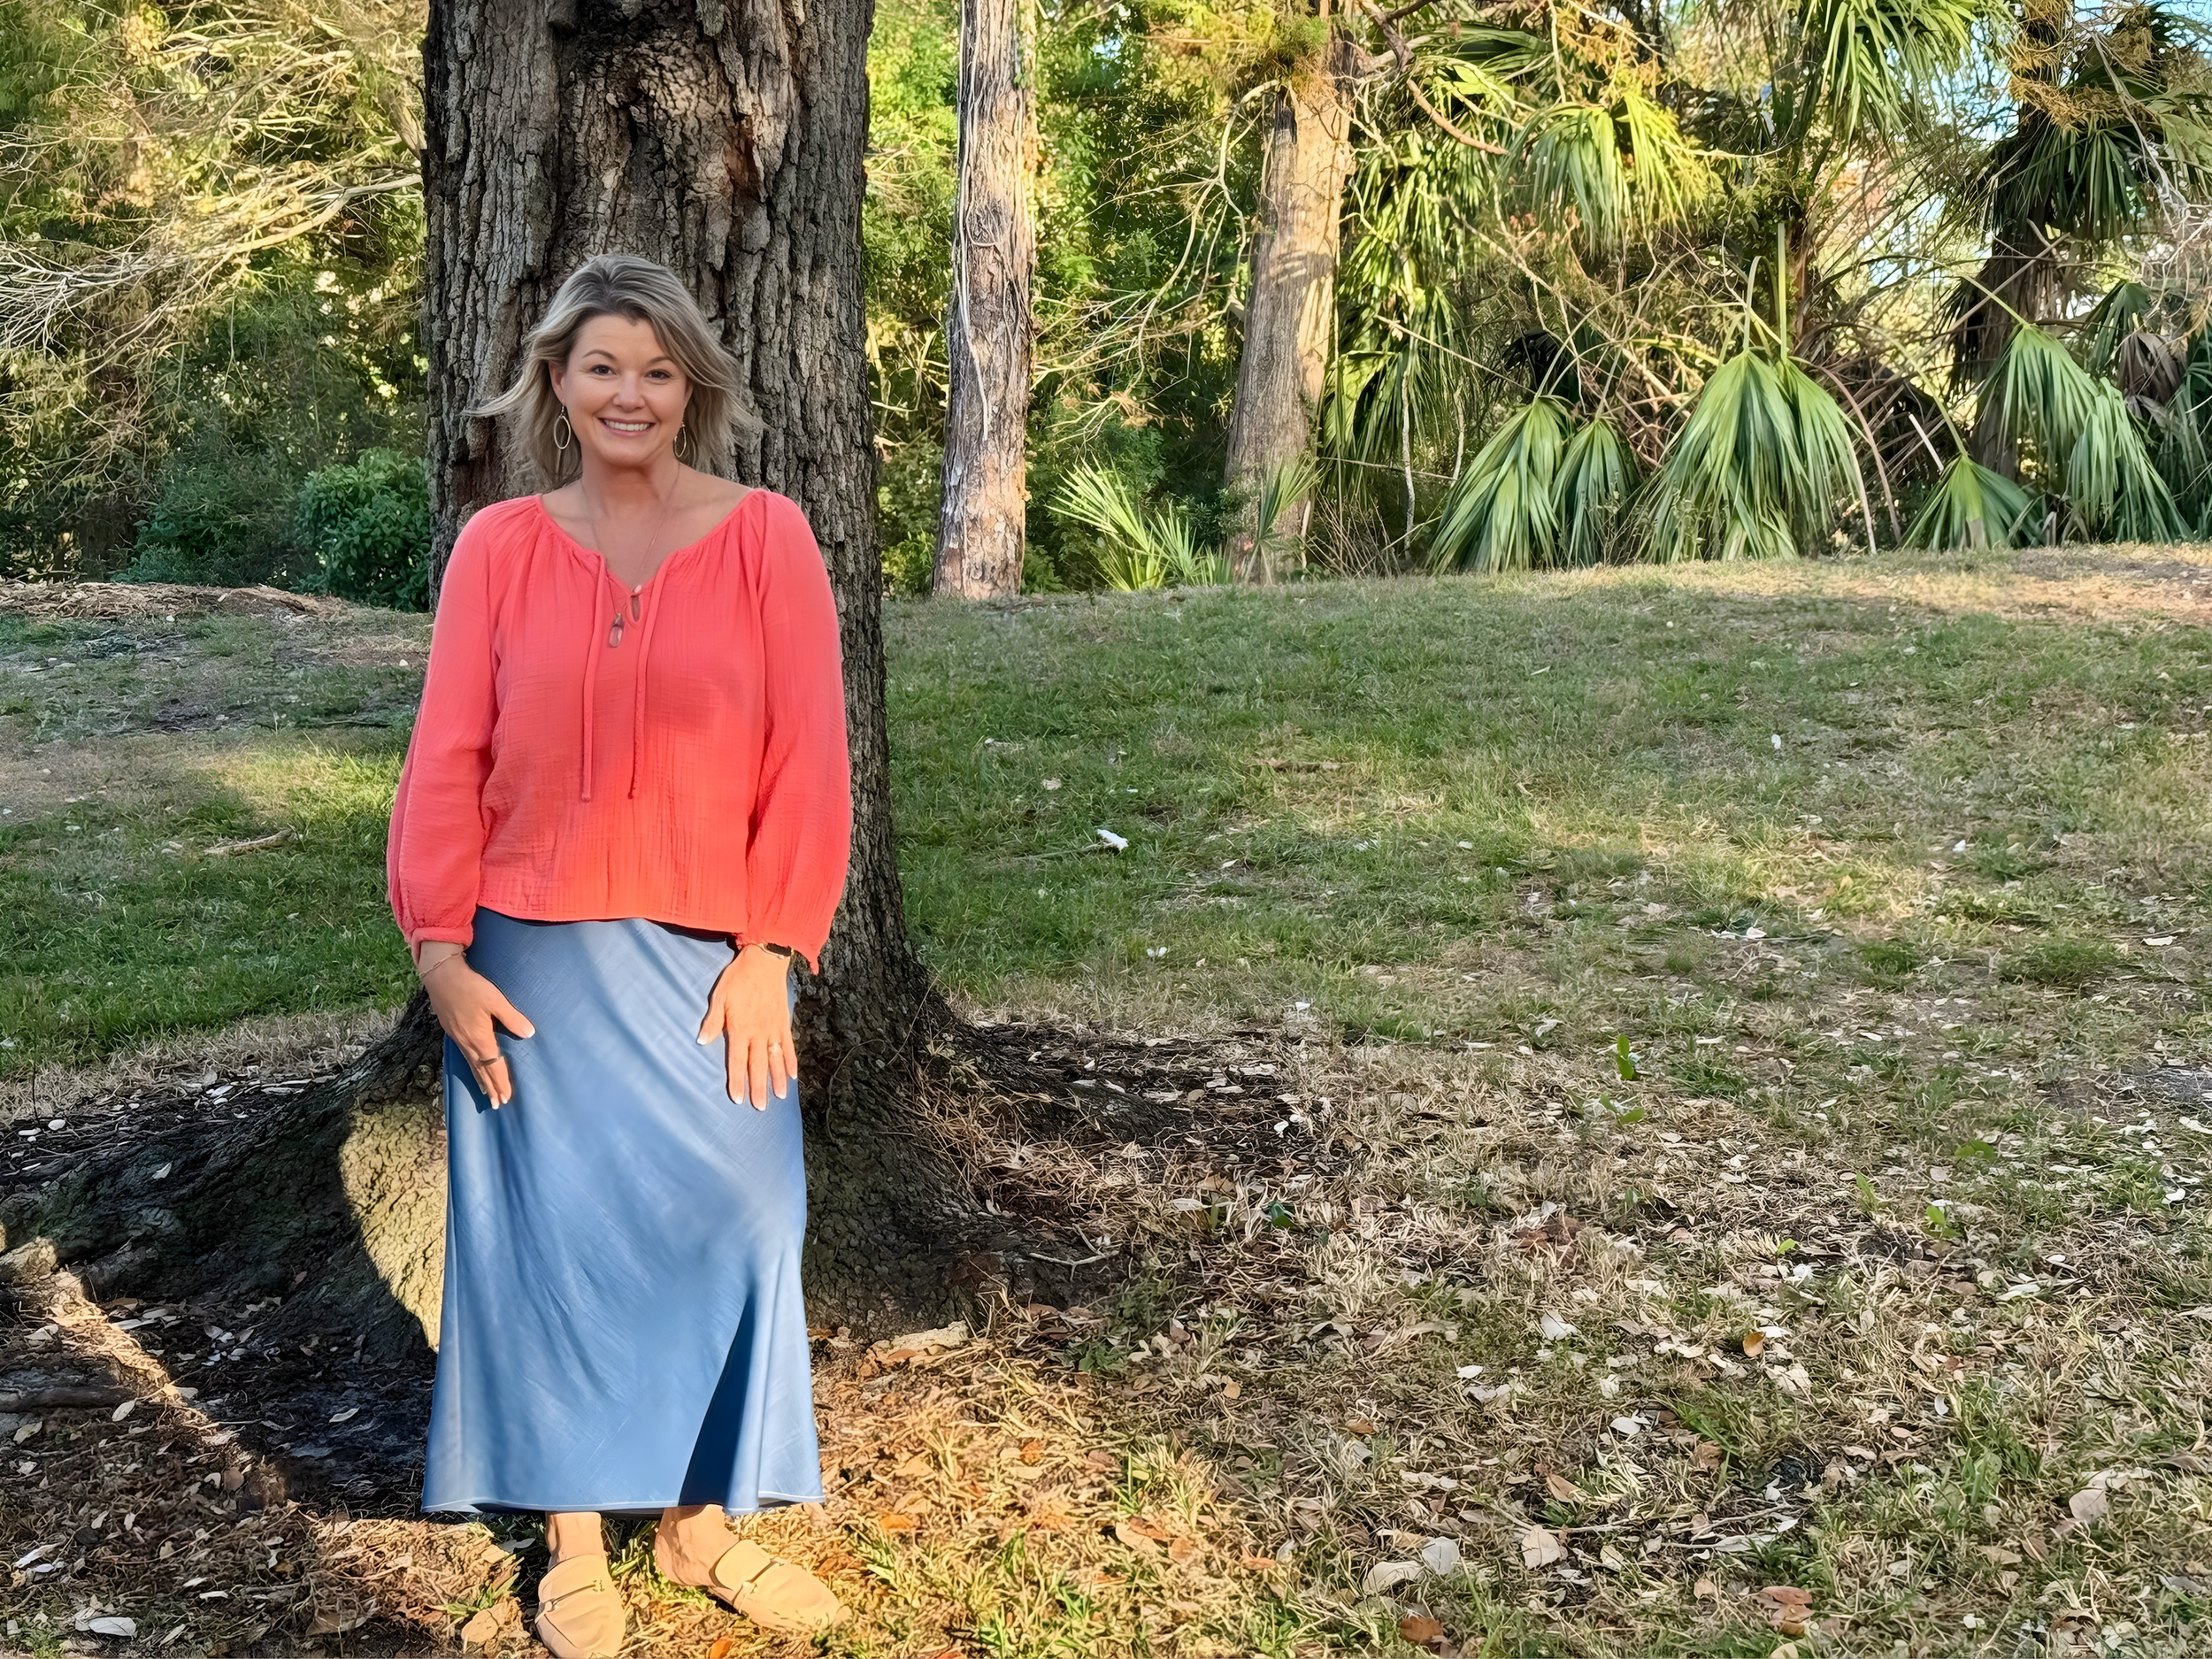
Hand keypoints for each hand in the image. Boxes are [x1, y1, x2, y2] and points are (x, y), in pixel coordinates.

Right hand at [417, 944, 535, 1106]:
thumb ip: (512, 1018)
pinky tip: (472, 1066)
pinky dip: (471, 1066)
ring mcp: (456, 1037)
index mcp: (479, 1037)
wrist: (441, 975)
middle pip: (480, 1070)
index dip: (500, 1082)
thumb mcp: (496, 1000)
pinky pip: (463, 1055)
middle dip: (490, 1087)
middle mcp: (466, 1042)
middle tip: (497, 1103)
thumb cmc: (471, 986)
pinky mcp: (451, 1030)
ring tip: (486, 1093)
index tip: (506, 1097)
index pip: (493, 1066)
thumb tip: (529, 1034)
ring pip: (470, 1064)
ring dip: (480, 1079)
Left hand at [697, 945, 793, 1108]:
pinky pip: (789, 1046)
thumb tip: (702, 1041)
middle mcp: (758, 1033)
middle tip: (760, 1107)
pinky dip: (791, 1061)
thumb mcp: (719, 996)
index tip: (738, 1099)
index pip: (738, 1060)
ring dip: (778, 1079)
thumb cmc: (738, 978)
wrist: (765, 960)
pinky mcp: (783, 1022)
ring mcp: (773, 1029)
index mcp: (740, 1028)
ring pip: (776, 1059)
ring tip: (780, 1097)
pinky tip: (793, 1075)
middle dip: (759, 1088)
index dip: (737, 1081)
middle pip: (758, 1065)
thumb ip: (713, 1021)